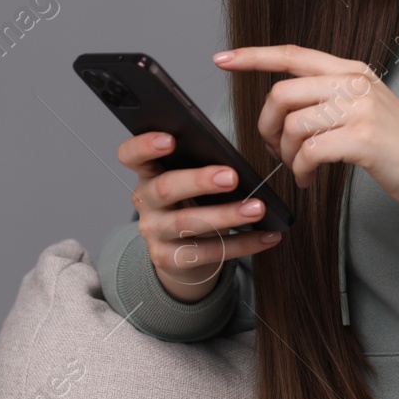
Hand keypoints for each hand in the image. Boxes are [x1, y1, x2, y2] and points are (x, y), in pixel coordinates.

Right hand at [116, 131, 281, 303]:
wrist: (182, 251)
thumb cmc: (193, 201)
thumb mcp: (190, 179)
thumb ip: (201, 165)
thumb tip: (239, 162)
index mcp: (148, 172)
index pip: (130, 155)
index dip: (145, 145)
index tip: (170, 139)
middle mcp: (145, 201)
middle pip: (166, 188)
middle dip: (200, 181)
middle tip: (232, 176)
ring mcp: (153, 232)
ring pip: (187, 223)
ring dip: (227, 215)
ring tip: (258, 208)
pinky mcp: (168, 259)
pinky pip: (207, 252)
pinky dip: (243, 243)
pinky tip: (268, 236)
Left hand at [213, 44, 398, 208]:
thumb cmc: (397, 144)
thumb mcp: (366, 105)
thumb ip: (330, 96)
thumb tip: (283, 108)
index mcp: (351, 70)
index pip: (293, 54)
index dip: (253, 56)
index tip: (222, 59)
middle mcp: (354, 83)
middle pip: (283, 93)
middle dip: (267, 125)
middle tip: (273, 148)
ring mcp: (360, 109)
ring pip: (293, 126)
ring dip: (285, 154)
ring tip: (297, 168)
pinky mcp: (362, 138)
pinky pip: (309, 152)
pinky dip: (300, 170)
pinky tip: (307, 179)